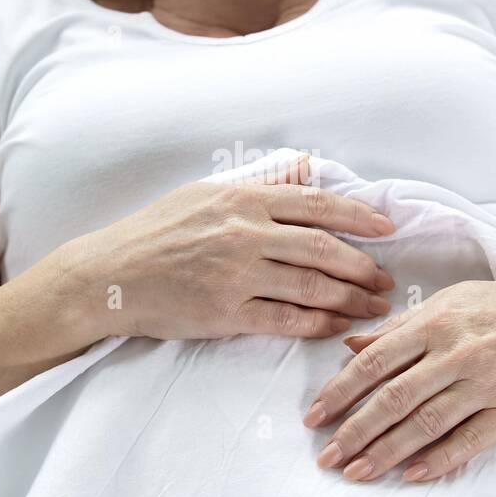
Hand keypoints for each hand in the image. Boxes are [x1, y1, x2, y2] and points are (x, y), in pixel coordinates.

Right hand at [64, 156, 397, 340]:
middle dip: (363, 265)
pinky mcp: (225, 313)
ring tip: (374, 306)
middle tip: (386, 278)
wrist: (108, 275)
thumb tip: (307, 169)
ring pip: (312, 286)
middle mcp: (243, 233)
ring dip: (351, 298)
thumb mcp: (204, 193)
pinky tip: (338, 326)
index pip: (316, 205)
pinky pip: (286, 320)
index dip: (359, 217)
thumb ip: (258, 187)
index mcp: (242, 200)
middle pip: (323, 247)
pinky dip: (319, 324)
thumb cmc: (155, 232)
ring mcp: (235, 274)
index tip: (387, 228)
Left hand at [304, 275, 495, 481]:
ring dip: (387, 451)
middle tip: (326, 456)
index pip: (375, 362)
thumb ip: (399, 327)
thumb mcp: (449, 302)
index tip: (315, 416)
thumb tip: (351, 345)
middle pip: (394, 399)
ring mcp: (485, 384)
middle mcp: (457, 353)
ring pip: (427, 424)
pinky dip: (440, 459)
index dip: (340, 392)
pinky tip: (412, 474)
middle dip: (355, 431)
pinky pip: (470, 439)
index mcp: (436, 323)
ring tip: (356, 472)